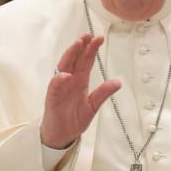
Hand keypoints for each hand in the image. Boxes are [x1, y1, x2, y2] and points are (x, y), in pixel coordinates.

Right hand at [40, 34, 120, 148]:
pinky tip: (66, 75)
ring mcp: (60, 87)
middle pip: (75, 59)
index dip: (92, 49)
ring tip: (77, 45)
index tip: (99, 38)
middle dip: (81, 46)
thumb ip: (103, 93)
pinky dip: (59, 80)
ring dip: (70, 55)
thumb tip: (118, 82)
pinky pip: (55, 86)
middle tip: (88, 35)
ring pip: (64, 67)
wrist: (62, 135)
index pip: (86, 60)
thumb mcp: (93, 106)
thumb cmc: (74, 119)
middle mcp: (70, 80)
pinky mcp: (52, 98)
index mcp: (80, 80)